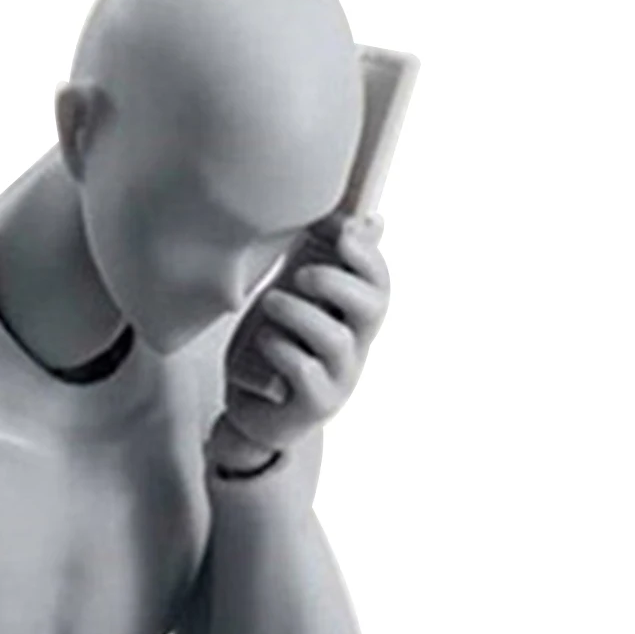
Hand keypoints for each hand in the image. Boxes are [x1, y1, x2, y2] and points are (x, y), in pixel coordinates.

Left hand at [216, 214, 389, 465]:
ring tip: (269, 302)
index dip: (365, 253)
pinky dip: (283, 350)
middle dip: (338, 281)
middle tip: (301, 274)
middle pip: (374, 308)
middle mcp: (355, 349)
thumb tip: (372, 220)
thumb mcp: (302, 300)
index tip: (338, 230)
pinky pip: (306, 372)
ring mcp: (338, 380)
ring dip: (300, 313)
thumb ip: (328, 263)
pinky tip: (265, 340)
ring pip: (336, 340)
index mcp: (355, 320)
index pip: (380, 283)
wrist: (254, 413)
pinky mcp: (314, 405)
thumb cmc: (280, 350)